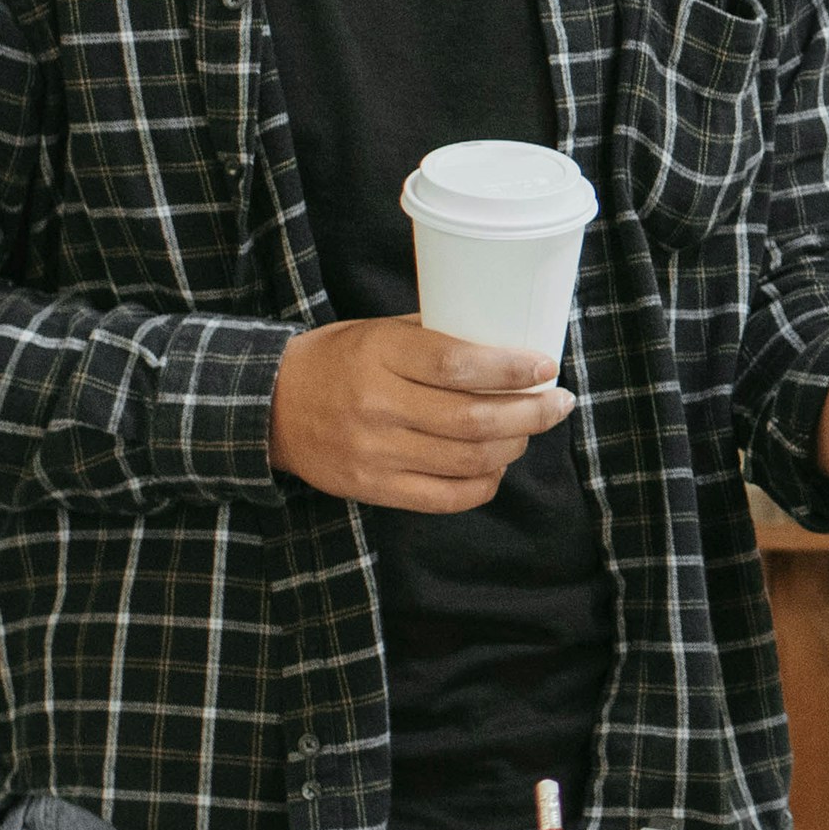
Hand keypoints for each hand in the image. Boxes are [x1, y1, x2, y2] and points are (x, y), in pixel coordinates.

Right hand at [273, 317, 573, 512]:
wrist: (270, 407)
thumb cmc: (337, 360)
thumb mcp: (378, 332)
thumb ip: (435, 337)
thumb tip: (507, 341)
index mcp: (379, 355)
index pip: (457, 365)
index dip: (510, 370)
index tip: (545, 369)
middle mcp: (377, 405)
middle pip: (472, 419)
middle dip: (530, 414)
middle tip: (557, 404)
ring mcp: (374, 452)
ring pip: (466, 460)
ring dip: (513, 447)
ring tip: (529, 430)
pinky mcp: (372, 488)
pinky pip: (445, 497)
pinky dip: (483, 483)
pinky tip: (496, 465)